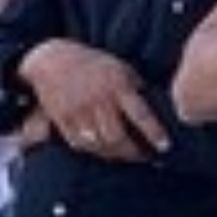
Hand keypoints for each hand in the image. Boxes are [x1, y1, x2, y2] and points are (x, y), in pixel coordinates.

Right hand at [19, 40, 170, 163]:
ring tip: (127, 156)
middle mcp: (98, 100)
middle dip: (133, 153)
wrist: (52, 59)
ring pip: (99, 145)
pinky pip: (80, 144)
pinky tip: (104, 151)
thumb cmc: (92, 63)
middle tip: (145, 157)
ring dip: (115, 155)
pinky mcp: (63, 120)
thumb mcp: (119, 67)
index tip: (165, 147)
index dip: (154, 133)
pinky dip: (94, 151)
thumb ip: (135, 86)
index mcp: (117, 85)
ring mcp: (79, 112)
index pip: (140, 114)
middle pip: (117, 137)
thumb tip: (154, 104)